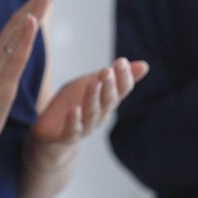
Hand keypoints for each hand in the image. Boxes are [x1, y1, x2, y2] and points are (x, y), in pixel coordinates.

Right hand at [0, 0, 56, 160]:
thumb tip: (13, 63)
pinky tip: (32, 20)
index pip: (17, 26)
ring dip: (33, 11)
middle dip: (37, 1)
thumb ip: (3, 72)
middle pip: (19, 22)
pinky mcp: (1, 84)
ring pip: (18, 33)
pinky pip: (16, 57)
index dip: (33, 7)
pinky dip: (24, 37)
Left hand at [23, 58, 148, 174]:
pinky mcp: (66, 136)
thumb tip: (145, 65)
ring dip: (93, 98)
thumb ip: (114, 76)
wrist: (52, 134)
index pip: (122, 90)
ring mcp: (84, 126)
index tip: (121, 62)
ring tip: (93, 83)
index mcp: (108, 101)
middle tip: (107, 71)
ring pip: (91, 113)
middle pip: (108, 101)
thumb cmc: (76, 104)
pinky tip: (74, 109)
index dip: (123, 77)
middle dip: (109, 86)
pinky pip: (72, 130)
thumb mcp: (94, 84)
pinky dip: (74, 121)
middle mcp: (100, 115)